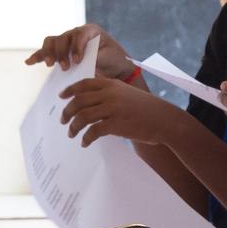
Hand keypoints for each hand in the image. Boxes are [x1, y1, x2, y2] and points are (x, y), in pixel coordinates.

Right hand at [26, 23, 134, 77]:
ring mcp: (67, 40)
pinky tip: (29, 62)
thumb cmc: (115, 60)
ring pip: (52, 41)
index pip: (80, 34)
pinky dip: (38, 56)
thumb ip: (97, 59)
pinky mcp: (61, 50)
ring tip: (50, 65)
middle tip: (65, 67)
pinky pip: (47, 50)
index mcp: (91, 30)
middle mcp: (76, 32)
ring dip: (50, 53)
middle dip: (62, 53)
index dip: (77, 47)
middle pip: (63, 38)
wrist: (115, 66)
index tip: (77, 61)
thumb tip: (84, 65)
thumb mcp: (110, 58)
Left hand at [58, 76, 176, 147]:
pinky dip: (86, 138)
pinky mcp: (116, 124)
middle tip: (63, 120)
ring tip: (71, 133)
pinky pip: (93, 131)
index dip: (70, 90)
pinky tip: (85, 143)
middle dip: (67, 111)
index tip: (61, 97)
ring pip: (83, 116)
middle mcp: (110, 94)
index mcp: (111, 84)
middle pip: (79, 101)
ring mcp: (113, 109)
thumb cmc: (147, 108)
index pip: (84, 84)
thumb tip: (89, 98)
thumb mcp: (127, 93)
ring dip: (74, 126)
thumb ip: (110, 92)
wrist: (165, 120)